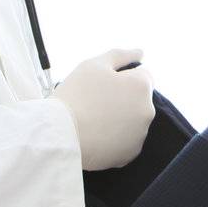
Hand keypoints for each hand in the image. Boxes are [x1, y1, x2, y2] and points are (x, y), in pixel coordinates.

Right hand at [52, 48, 155, 169]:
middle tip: (95, 102)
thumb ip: (121, 55)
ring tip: (94, 120)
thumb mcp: (94, 65)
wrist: (60, 136)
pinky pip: (126, 140)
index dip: (122, 77)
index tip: (103, 85)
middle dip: (123, 97)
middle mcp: (147, 110)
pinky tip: (97, 135)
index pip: (142, 75)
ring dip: (120, 117)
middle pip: (138, 98)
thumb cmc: (76, 95)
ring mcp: (140, 134)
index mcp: (142, 86)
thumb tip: (141, 52)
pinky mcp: (130, 154)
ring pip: (132, 120)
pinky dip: (116, 137)